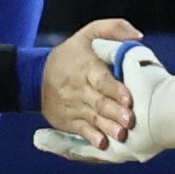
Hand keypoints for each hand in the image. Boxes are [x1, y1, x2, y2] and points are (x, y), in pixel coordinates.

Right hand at [32, 39, 174, 163]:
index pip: (101, 79)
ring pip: (93, 118)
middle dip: (115, 112)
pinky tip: (103, 144)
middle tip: (130, 120)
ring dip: (107, 127)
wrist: (35, 76)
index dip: (114, 89)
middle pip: (99, 102)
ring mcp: (73, 106)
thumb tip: (139, 37)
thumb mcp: (88, 34)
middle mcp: (79, 88)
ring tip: (121, 134)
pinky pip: (81, 130)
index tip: (128, 98)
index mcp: (86, 66)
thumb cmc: (71, 54)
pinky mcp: (68, 121)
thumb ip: (114, 29)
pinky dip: (92, 137)